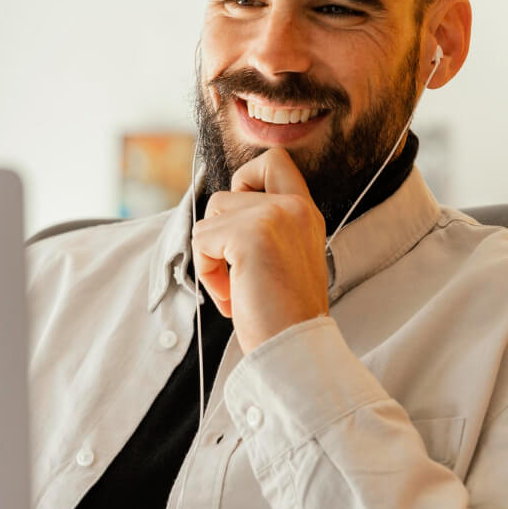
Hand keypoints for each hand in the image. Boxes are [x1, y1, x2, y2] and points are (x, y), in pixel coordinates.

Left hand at [191, 148, 329, 352]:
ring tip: (238, 288)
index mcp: (306, 213)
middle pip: (229, 189)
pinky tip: (233, 297)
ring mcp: (273, 216)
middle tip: (238, 263)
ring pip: (211, 214)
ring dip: (212, 255)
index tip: (244, 220)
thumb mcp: (286, 257)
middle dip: (221, 228)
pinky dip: (208, 273)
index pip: (274, 161)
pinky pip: (202, 239)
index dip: (246, 180)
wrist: (295, 347)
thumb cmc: (284, 314)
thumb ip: (266, 226)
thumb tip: (222, 210)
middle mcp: (294, 207)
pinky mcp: (249, 234)